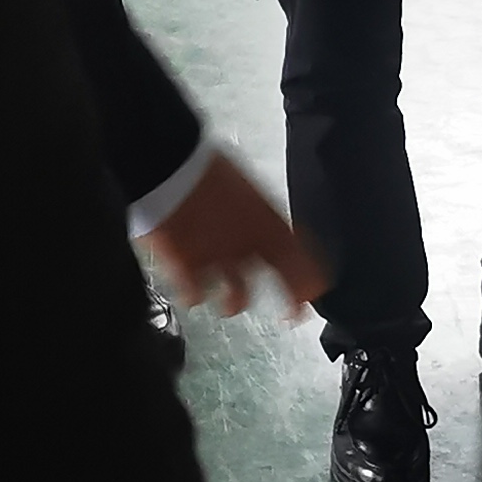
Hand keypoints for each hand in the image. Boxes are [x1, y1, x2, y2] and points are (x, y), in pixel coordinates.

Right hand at [147, 150, 328, 315]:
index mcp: (266, 218)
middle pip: (281, 280)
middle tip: (293, 315)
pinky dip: (195, 297)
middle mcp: (249, 244)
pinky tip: (193, 294)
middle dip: (292, 302)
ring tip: (230, 305)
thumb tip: (261, 222)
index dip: (311, 277)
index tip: (314, 290)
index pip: (301, 255)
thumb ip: (257, 212)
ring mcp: (219, 260)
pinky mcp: (187, 270)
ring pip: (237, 298)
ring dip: (234, 303)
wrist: (166, 167)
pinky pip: (196, 296)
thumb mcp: (243, 184)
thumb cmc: (201, 169)